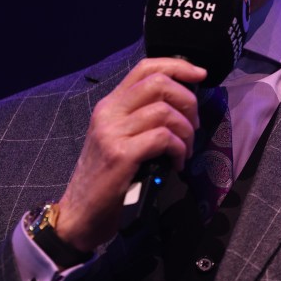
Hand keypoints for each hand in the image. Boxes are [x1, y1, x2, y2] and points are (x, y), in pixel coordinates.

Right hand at [55, 57, 206, 251]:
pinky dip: (179, 149)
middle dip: (188, 101)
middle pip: (159, 84)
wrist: (80, 213)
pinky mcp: (120, 154)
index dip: (178, 66)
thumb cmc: (105, 178)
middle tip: (194, 126)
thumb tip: (181, 106)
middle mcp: (109, 112)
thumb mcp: (119, 138)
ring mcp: (112, 132)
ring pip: (165, 112)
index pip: (145, 68)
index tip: (200, 75)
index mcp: (110, 104)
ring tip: (185, 151)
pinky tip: (177, 163)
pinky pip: (163, 137)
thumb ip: (141, 118)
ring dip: (186, 131)